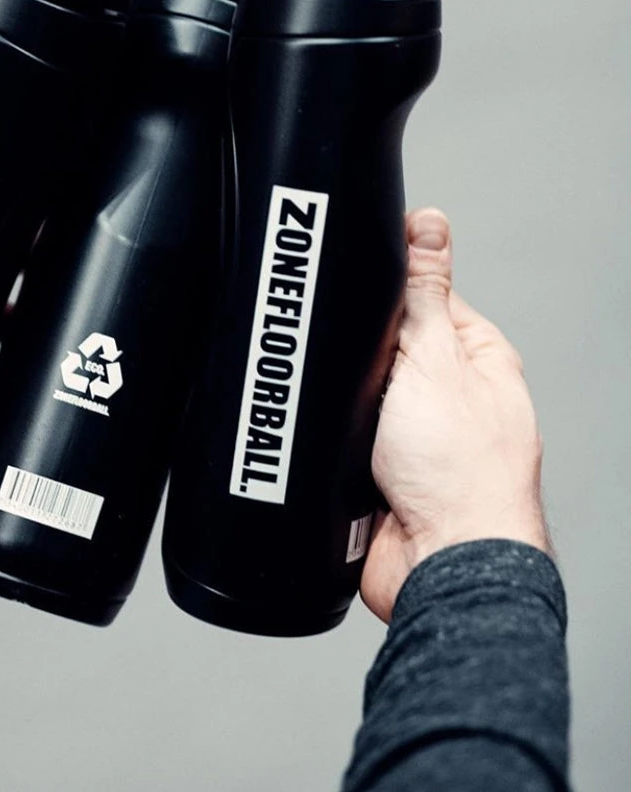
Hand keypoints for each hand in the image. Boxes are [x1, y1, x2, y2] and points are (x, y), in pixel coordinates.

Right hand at [360, 208, 548, 623]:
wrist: (437, 567)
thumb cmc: (461, 473)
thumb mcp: (435, 360)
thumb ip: (424, 292)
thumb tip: (429, 224)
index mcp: (475, 360)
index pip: (423, 297)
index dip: (385, 286)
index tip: (347, 272)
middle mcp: (446, 396)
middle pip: (380, 346)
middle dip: (351, 349)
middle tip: (332, 349)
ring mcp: (411, 437)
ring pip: (352, 394)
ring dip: (335, 400)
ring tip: (329, 403)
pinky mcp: (377, 474)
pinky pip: (337, 439)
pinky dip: (324, 437)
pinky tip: (317, 435)